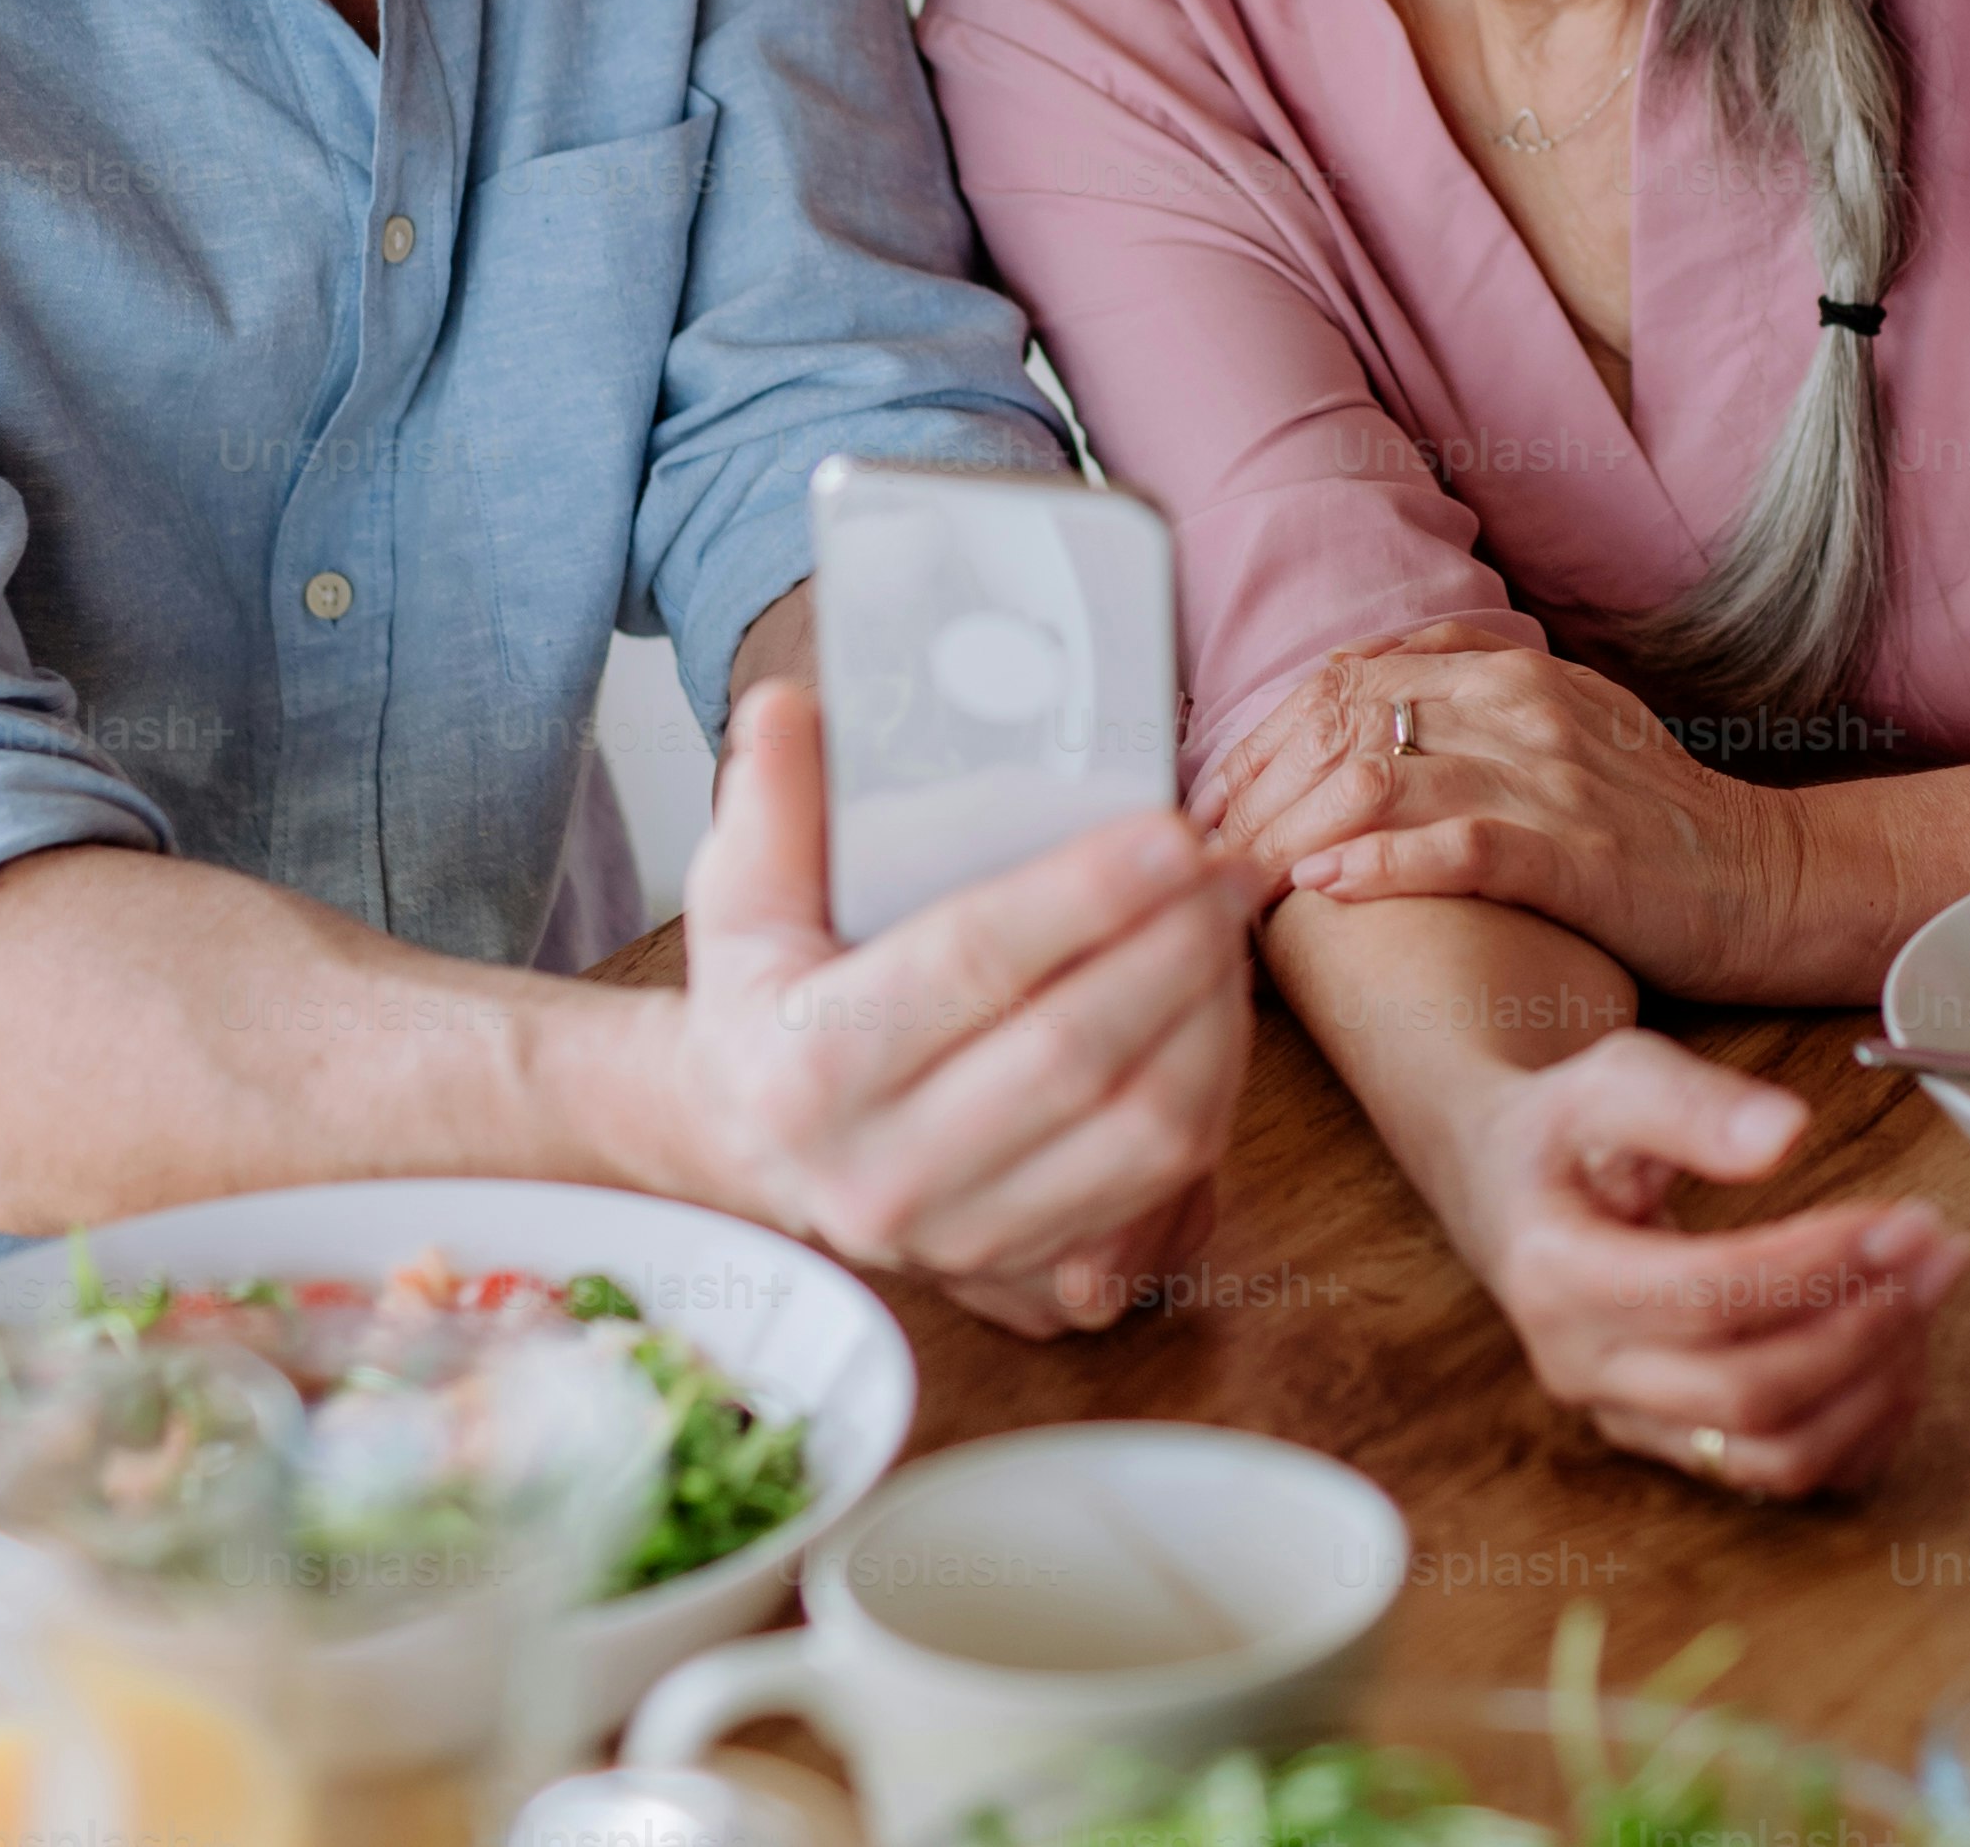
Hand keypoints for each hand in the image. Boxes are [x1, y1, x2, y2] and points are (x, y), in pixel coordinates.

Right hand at [668, 680, 1272, 1336]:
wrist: (751, 1149)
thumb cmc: (766, 1005)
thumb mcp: (738, 901)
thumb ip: (766, 801)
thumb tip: (789, 706)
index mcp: (810, 1067)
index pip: (971, 963)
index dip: (1083, 895)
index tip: (1168, 831)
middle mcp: (882, 1167)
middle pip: (1073, 1052)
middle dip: (1175, 948)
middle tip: (1226, 864)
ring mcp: (957, 1231)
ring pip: (1136, 1130)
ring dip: (1211, 1018)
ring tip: (1230, 924)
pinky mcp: (1020, 1262)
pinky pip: (1156, 1181)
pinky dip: (1210, 1089)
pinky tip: (1218, 1008)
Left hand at [1192, 623, 1826, 1000]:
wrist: (1770, 880)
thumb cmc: (1650, 823)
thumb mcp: (1554, 731)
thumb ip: (1461, 709)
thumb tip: (1346, 718)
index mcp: (1509, 670)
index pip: (1345, 676)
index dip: (1261, 734)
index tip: (1214, 793)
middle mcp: (1522, 705)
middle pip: (1344, 719)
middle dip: (1255, 786)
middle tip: (1203, 848)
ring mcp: (1551, 776)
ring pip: (1382, 777)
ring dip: (1291, 830)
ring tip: (1236, 875)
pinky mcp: (1579, 852)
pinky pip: (1458, 844)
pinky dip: (1381, 863)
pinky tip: (1324, 887)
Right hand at [1446, 1033, 1966, 1496]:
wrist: (1509, 1189)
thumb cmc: (1563, 1132)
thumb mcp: (1608, 1079)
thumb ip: (1692, 1104)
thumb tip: (1787, 1134)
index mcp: (1557, 1279)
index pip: (1708, 1297)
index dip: (1817, 1265)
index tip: (1900, 1218)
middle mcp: (1585, 1371)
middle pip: (1750, 1394)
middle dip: (1865, 1326)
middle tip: (1937, 1252)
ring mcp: (1629, 1421)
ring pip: (1774, 1457)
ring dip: (1874, 1386)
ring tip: (1926, 1295)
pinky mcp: (1673, 1445)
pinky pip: (1785, 1477)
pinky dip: (1862, 1429)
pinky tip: (1900, 1351)